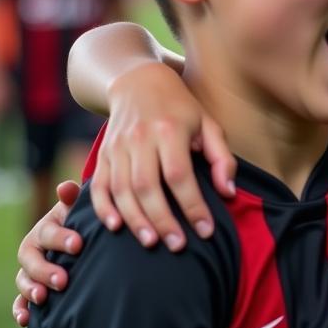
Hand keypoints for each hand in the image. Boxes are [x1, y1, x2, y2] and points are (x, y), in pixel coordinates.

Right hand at [13, 181, 82, 326]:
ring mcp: (31, 272)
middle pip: (31, 259)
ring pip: (23, 280)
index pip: (49, 234)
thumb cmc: (85, 226)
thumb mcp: (82, 212)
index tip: (79, 245)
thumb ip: (75, 200)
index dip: (61, 239)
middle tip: (62, 280)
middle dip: (45, 270)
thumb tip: (66, 187)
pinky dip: (21, 310)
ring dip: (30, 290)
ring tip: (42, 298)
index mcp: (46, 230)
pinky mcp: (33, 291)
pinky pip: (20, 302)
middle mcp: (35, 250)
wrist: (86, 246)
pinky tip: (25, 320)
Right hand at [92, 63, 234, 250]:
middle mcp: (139, 138)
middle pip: (147, 186)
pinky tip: (115, 227)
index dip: (192, 205)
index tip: (206, 230)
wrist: (138, 82)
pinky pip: (99, 185)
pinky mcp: (103, 154)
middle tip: (177, 246)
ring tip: (151, 243)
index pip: (179, 175)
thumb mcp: (209, 125)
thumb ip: (222, 159)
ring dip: (135, 219)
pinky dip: (103, 208)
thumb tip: (228, 193)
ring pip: (121, 189)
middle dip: (162, 219)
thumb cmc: (182, 109)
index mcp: (169, 130)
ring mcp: (117, 147)